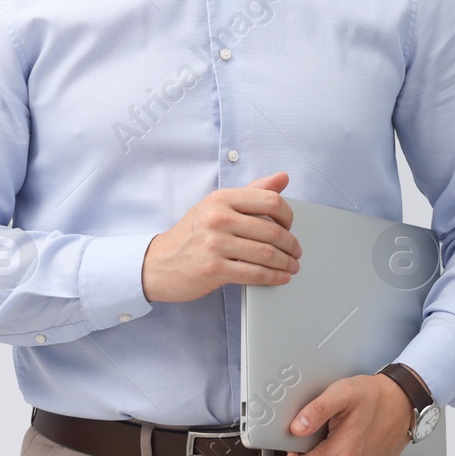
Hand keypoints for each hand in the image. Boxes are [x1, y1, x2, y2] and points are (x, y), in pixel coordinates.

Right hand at [141, 172, 301, 302]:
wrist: (158, 263)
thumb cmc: (192, 234)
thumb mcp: (217, 205)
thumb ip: (252, 191)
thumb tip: (282, 178)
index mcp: (221, 199)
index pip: (269, 200)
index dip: (288, 215)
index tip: (290, 226)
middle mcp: (218, 218)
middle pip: (272, 231)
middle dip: (291, 244)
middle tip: (296, 251)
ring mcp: (214, 244)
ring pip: (266, 254)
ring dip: (286, 263)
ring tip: (292, 265)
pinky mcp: (214, 270)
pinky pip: (255, 274)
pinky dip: (274, 277)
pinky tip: (280, 277)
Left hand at [282, 373, 412, 455]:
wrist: (404, 404)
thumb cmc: (375, 397)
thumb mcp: (342, 392)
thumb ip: (316, 410)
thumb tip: (296, 428)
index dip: (292, 453)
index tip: (300, 437)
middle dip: (311, 452)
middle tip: (326, 430)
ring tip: (339, 434)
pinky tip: (349, 442)